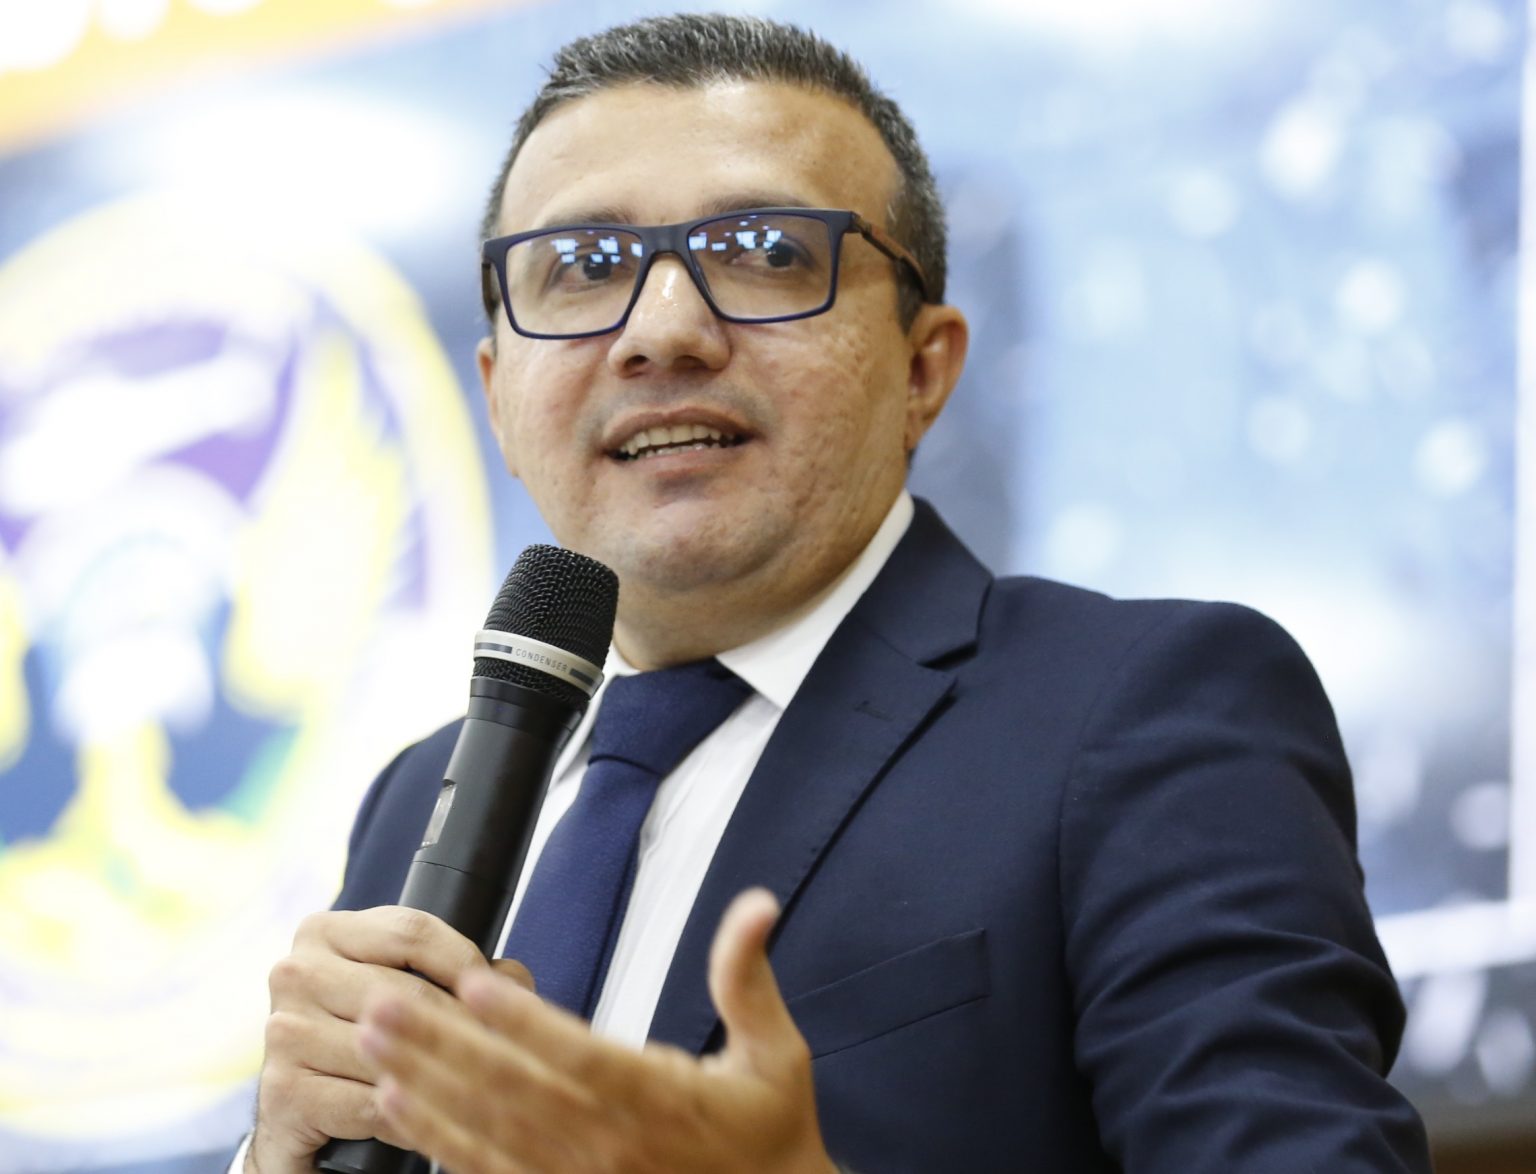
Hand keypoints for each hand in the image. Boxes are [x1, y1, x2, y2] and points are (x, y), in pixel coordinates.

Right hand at [247, 906, 530, 1172]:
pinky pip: (372, 1105)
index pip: (413, 932)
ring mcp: (284, 1031)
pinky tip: (438, 1125)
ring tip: (487, 1089)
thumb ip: (454, 972)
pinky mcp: (283, 1090)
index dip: (468, 962)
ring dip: (446, 1077)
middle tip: (511, 1051)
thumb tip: (514, 979)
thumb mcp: (401, 989)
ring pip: (394, 1052)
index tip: (506, 991)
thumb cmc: (360, 1037)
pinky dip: (412, 1120)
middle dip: (467, 1026)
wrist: (298, 1109)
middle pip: (409, 994)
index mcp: (324, 932)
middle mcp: (296, 973)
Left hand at [357, 888, 836, 1173]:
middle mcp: (609, 1143)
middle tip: (381, 1002)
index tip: (475, 982)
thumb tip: (756, 905)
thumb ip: (747, 977)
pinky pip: (487, 1169)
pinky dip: (436, 1139)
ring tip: (371, 1042)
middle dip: (440, 1044)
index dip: (525, 1022)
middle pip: (511, 1090)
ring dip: (424, 1084)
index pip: (579, 1057)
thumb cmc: (766, 1132)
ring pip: (486, 1129)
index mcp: (658, 1099)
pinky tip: (395, 1105)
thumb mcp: (774, 1053)